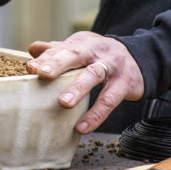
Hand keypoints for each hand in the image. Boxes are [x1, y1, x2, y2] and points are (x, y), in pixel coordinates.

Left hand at [25, 31, 143, 134]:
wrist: (140, 58)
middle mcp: (96, 51)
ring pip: (94, 74)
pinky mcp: (125, 84)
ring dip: (78, 88)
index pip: (61, 49)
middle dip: (58, 63)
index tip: (30, 68)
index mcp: (82, 43)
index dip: (46, 58)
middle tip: (42, 74)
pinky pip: (110, 99)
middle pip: (76, 54)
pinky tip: (82, 127)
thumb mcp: (82, 49)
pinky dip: (96, 114)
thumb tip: (33, 50)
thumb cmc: (101, 56)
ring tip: (63, 103)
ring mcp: (112, 66)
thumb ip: (58, 51)